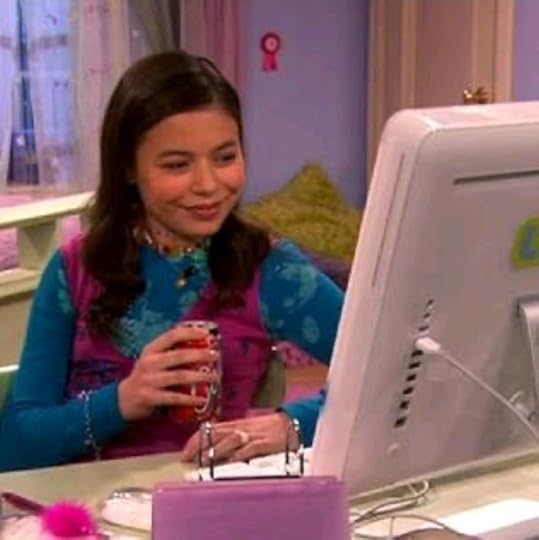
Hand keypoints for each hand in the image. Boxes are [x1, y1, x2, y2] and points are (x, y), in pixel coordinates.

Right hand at [118, 325, 217, 420]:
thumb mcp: (153, 359)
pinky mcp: (150, 397)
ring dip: (199, 377)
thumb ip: (171, 352)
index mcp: (151, 350)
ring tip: (214, 377)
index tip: (207, 333)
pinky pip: (174, 397)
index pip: (172, 335)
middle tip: (215, 356)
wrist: (125, 399)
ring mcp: (149, 380)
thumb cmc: (147, 376)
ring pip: (179, 376)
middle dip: (200, 355)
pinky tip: (202, 399)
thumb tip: (203, 346)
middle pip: (179, 356)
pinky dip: (190, 399)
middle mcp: (149, 362)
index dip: (191, 332)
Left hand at [180, 412, 296, 464]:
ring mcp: (252, 434)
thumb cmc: (264, 427)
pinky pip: (251, 447)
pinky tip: (232, 461)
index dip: (195, 441)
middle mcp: (240, 428)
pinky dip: (241, 454)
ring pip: (231, 439)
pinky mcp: (264, 442)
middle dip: (200, 446)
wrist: (288, 421)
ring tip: (205, 460)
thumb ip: (227, 437)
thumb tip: (208, 449)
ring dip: (217, 449)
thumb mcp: (243, 428)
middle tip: (188, 458)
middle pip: (216, 434)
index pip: (209, 430)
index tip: (184, 453)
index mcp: (233, 424)